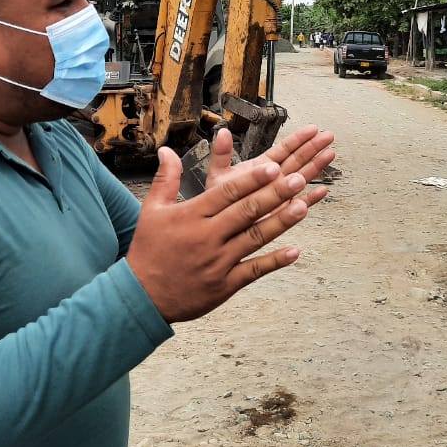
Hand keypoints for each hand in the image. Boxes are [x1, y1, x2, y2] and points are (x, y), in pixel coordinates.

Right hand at [127, 146, 318, 322]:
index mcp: (191, 215)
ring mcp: (218, 262)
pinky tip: (295, 251)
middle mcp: (207, 236)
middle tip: (298, 179)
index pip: (227, 193)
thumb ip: (165, 179)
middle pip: (246, 211)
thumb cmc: (148, 250)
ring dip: (281, 222)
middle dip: (274, 194)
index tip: (274, 166)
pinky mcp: (225, 284)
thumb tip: (166, 150)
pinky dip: (275, 261)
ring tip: (303, 207)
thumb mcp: (151, 211)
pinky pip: (254, 271)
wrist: (142, 296)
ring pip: (255, 238)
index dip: (252, 179)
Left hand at [204, 124, 336, 209]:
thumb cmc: (217, 203)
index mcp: (262, 168)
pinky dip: (311, 199)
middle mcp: (274, 179)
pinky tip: (322, 191)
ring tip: (330, 154)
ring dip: (316, 166)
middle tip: (328, 136)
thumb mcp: (217, 175)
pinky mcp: (282, 213)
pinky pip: (299, 204)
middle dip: (313, 147)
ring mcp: (280, 195)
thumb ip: (221, 154)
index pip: (283, 149)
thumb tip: (221, 131)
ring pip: (302, 178)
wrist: (217, 226)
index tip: (312, 129)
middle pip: (298, 160)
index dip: (298, 138)